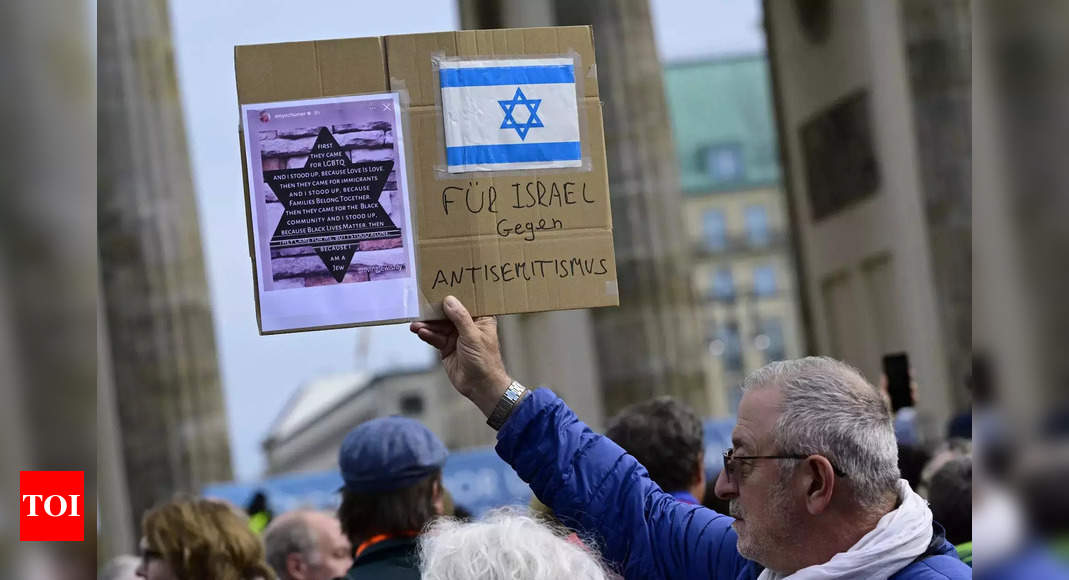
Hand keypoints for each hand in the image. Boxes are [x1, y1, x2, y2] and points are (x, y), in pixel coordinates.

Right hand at [410, 296, 511, 417]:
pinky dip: (428, 335)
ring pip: (439, 326)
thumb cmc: (484, 360)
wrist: (480, 386)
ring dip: (428, 325)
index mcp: (481, 318)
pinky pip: (435, 338)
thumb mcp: (472, 336)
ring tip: (415, 324)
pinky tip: (420, 332)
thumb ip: (460, 318)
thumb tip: (449, 300)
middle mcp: (468, 325)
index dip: (455, 295)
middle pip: (449, 313)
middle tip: (421, 306)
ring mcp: (457, 336)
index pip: (467, 302)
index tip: (440, 286)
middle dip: (435, 312)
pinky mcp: (447, 348)